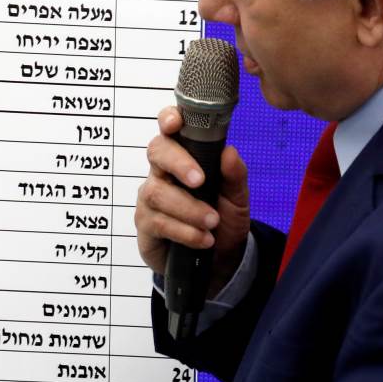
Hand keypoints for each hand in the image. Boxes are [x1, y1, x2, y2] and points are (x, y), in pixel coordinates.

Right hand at [135, 106, 249, 292]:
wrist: (219, 261)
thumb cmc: (223, 221)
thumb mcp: (237, 199)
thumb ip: (235, 176)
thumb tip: (229, 152)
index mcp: (184, 158)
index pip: (170, 131)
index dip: (167, 120)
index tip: (175, 123)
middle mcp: (162, 173)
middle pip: (156, 152)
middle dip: (179, 164)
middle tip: (201, 181)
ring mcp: (150, 199)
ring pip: (157, 193)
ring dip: (189, 208)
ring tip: (212, 222)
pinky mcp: (145, 225)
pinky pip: (158, 222)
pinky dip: (185, 231)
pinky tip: (203, 239)